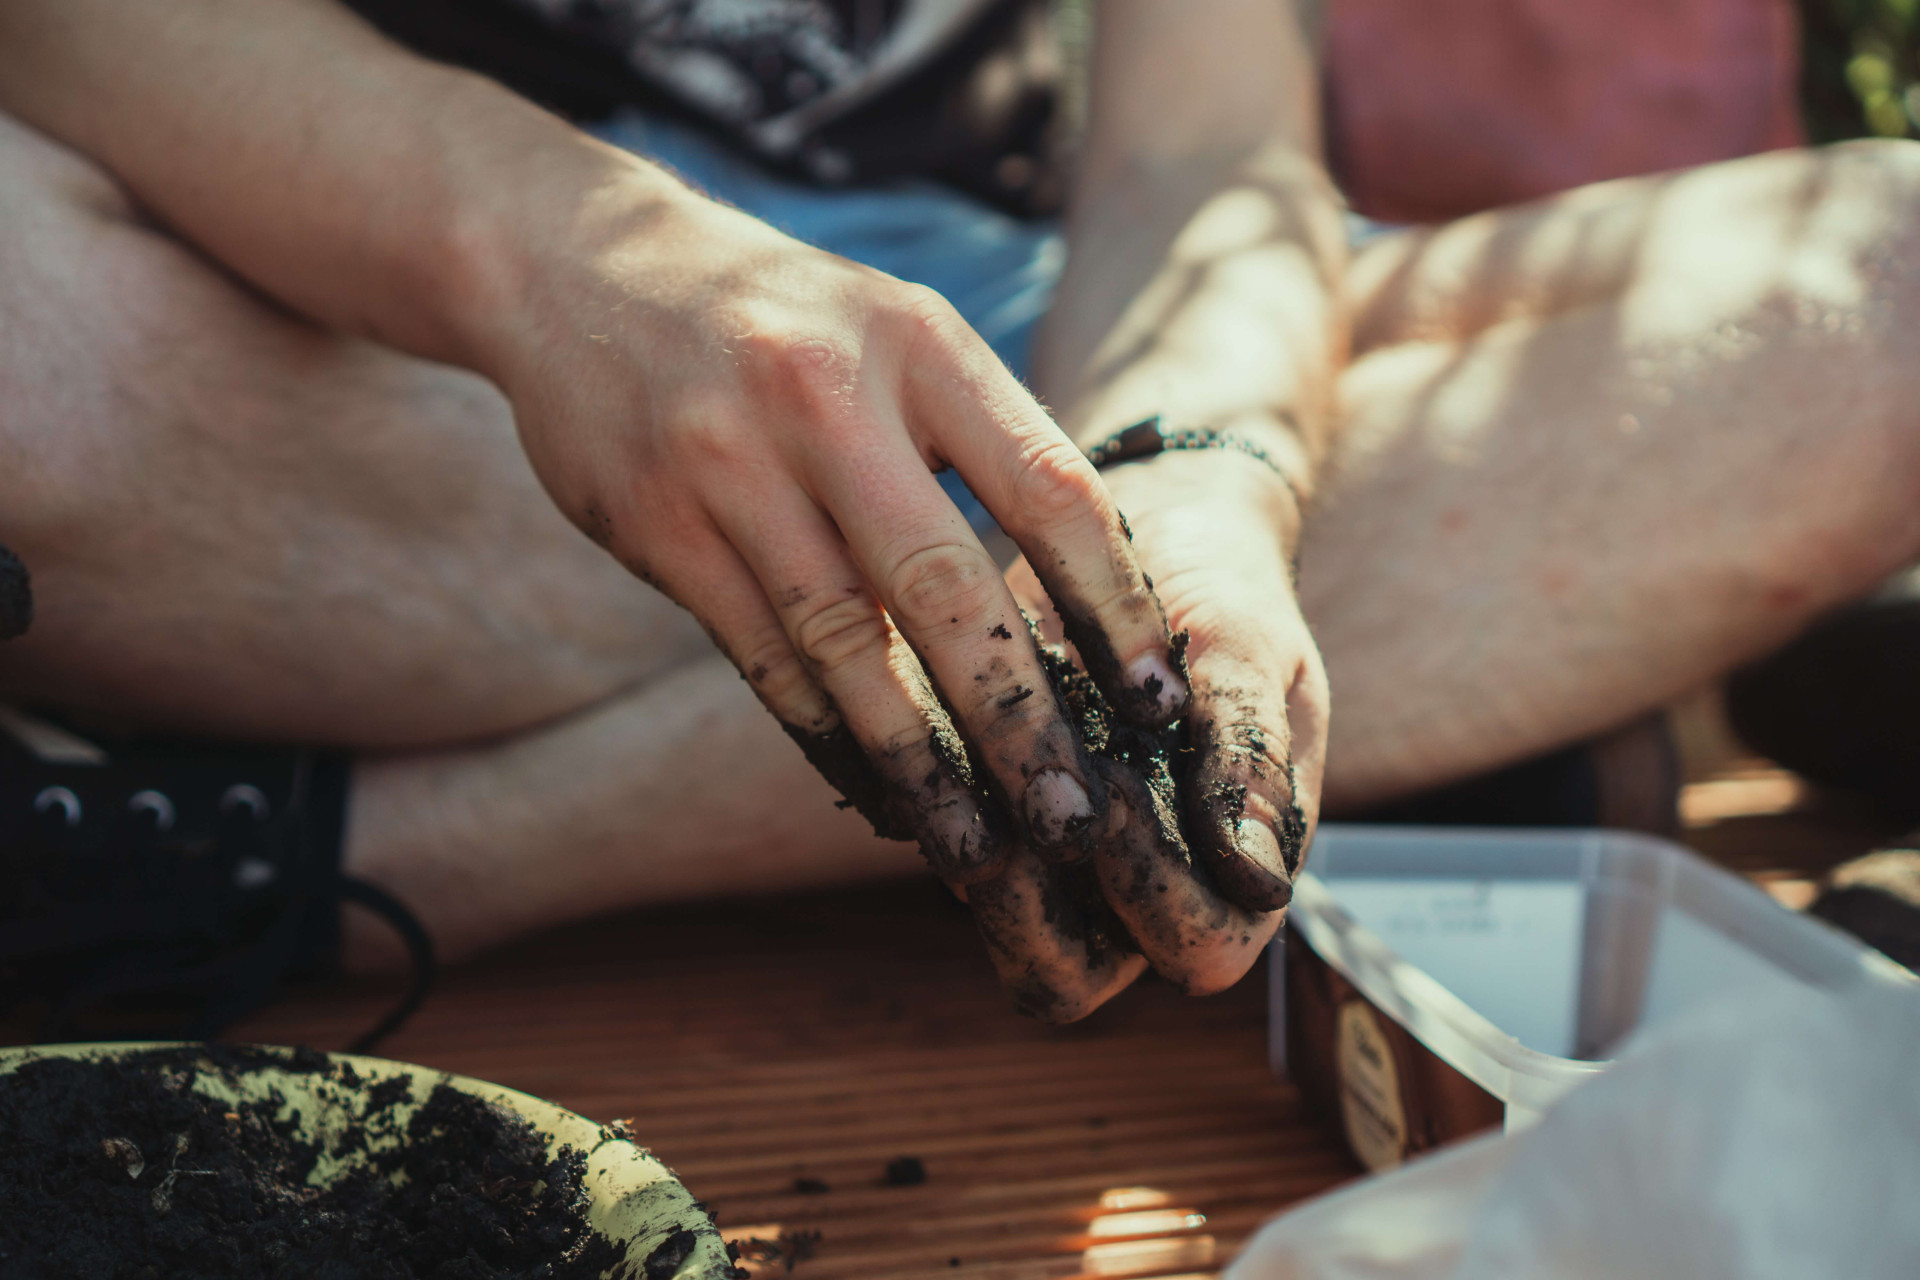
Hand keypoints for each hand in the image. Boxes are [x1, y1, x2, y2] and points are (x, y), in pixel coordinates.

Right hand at [479, 180, 1190, 881]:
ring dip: (918, 760)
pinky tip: (876, 789)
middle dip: (1019, 722)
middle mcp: (824, 397)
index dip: (1112, 610)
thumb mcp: (897, 332)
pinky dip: (826, 733)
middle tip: (1077, 822)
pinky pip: (759, 658)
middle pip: (944, 588)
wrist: (579, 263)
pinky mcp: (655, 525)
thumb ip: (982, 444)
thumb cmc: (783, 318)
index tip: (1158, 706)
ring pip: (843, 644)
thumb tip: (1084, 602)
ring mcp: (728, 463)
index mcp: (919, 342)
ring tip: (976, 844)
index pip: (1048, 490)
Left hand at [971, 445, 1328, 1017]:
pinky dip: (931, 804)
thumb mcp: (1248, 652)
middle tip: (1031, 806)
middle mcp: (1138, 888)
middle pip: (1072, 978)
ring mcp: (1055, 860)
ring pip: (992, 928)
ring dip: (976, 871)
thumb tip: (1256, 878)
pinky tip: (922, 734)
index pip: (1200, 951)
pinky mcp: (986, 810)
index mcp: (1231, 869)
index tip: (1123, 792)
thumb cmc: (1225, 596)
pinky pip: (942, 843)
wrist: (1159, 531)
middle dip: (1039, 914)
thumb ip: (1249, 754)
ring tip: (969, 778)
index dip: (1159, 896)